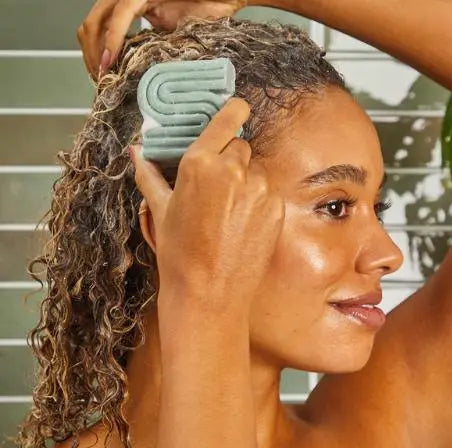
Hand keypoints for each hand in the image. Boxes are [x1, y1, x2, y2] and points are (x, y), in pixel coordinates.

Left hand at [78, 0, 246, 79]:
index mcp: (132, 8)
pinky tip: (111, 59)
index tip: (101, 79)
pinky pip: (121, 16)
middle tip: (99, 82)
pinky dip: (113, 40)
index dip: (95, 54)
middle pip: (92, 25)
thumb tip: (138, 76)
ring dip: (97, 51)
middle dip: (90, 56)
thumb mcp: (174, 39)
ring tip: (104, 74)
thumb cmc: (206, 13)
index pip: (100, 29)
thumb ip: (153, 48)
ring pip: (98, 20)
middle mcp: (128, 0)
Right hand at [132, 97, 284, 313]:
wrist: (209, 294)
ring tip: (228, 213)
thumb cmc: (180, 254)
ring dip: (245, 182)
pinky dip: (258, 202)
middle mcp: (234, 169)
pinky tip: (242, 225)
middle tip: (217, 188)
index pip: (229, 116)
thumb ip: (150, 174)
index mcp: (200, 162)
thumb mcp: (160, 211)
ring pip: (256, 171)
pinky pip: (268, 193)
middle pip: (241, 146)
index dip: (233, 111)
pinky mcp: (276, 208)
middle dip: (230, 159)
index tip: (236, 110)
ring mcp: (259, 189)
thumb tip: (136, 150)